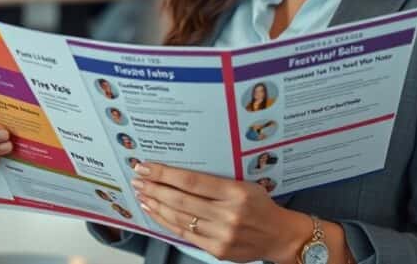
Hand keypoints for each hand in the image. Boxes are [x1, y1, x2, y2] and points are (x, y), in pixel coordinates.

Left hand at [132, 162, 312, 262]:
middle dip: (154, 188)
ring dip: (156, 205)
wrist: (279, 236)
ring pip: (179, 218)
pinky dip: (166, 222)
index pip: (191, 181)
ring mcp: (221, 234)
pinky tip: (155, 212)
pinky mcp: (216, 249)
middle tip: (138, 179)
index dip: (165, 173)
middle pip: (181, 200)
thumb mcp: (245, 184)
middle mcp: (227, 214)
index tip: (147, 167)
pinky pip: (183, 234)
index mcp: (235, 193)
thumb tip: (179, 173)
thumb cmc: (261, 206)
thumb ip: (216, 181)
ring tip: (142, 194)